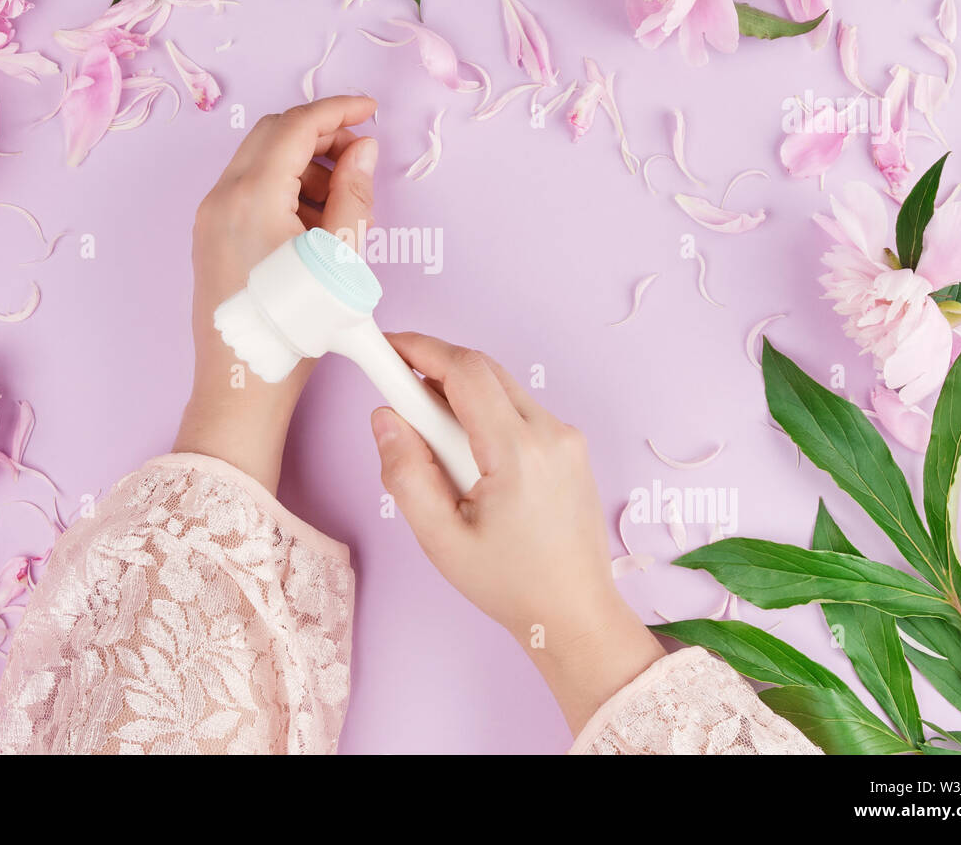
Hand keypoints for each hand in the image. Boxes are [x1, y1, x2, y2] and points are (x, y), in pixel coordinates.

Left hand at [174, 96, 378, 492]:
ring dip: (303, 161)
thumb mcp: (339, 258)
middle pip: (273, 134)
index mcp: (252, 196)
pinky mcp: (210, 236)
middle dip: (321, 132)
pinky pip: (248, 189)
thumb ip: (354, 193)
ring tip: (343, 196)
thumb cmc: (295, 327)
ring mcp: (210, 217)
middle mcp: (222, 197)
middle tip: (362, 152)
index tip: (371, 110)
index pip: (297, 125)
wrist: (244, 383)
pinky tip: (314, 219)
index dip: (339, 109)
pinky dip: (283, 186)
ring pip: (259, 160)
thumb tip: (364, 149)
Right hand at [369, 332, 665, 735]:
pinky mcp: (570, 446)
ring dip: (459, 394)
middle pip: (483, 369)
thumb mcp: (440, 539)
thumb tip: (386, 417)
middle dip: (434, 368)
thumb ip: (406, 474)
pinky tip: (465, 454)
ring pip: (501, 386)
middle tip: (397, 391)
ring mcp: (567, 437)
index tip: (385, 346)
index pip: (465, 371)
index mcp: (518, 452)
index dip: (419, 348)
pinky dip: (485, 413)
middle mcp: (551, 433)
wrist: (575, 614)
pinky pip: (519, 408)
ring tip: (430, 440)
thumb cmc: (509, 584)